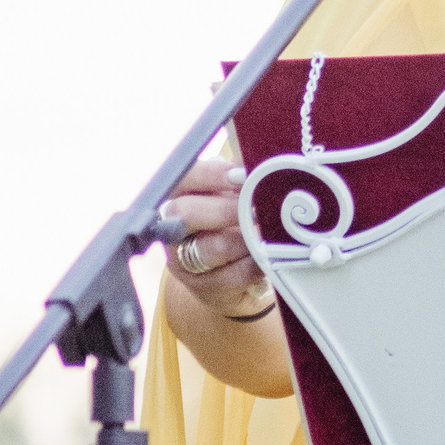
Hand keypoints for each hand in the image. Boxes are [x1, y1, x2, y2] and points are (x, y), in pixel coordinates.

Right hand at [160, 159, 270, 317]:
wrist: (229, 277)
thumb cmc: (232, 224)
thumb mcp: (232, 196)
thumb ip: (241, 178)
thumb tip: (261, 156)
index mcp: (181, 195)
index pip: (186, 178)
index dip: (212, 175)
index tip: (242, 175)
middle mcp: (174, 227)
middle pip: (186, 213)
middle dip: (225, 210)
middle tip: (254, 209)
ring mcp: (185, 261)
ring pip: (209, 248)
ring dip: (244, 240)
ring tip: (267, 232)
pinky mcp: (205, 288)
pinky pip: (233, 275)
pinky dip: (255, 264)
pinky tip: (270, 256)